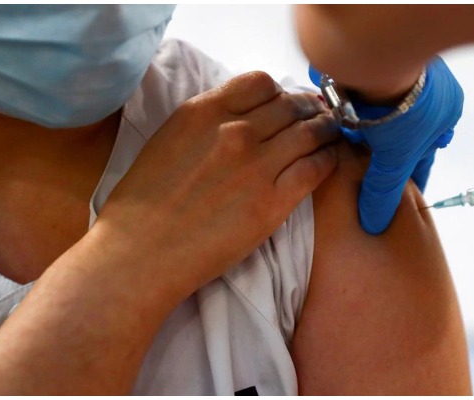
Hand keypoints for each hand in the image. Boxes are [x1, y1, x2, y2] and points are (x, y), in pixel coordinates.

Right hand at [98, 71, 339, 295]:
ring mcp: (257, 166)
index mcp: (205, 111)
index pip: (261, 82)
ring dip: (326, 130)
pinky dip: (328, 159)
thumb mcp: (171, 138)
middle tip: (319, 115)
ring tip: (332, 133)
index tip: (286, 102)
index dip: (280, 91)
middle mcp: (235, 131)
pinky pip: (316, 169)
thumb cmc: (145, 200)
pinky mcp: (273, 202)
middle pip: (291, 106)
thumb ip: (209, 120)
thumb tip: (245, 115)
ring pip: (310, 133)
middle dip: (309, 108)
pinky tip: (330, 159)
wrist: (141, 252)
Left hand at [310, 57, 463, 233]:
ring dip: (364, 135)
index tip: (399, 198)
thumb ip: (384, 192)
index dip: (410, 178)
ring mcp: (395, 81)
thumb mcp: (396, 158)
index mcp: (444, 113)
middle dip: (384, 157)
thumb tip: (376, 224)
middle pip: (400, 137)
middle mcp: (422, 95)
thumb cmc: (403, 108)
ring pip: (379, 118)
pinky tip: (337, 129)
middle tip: (368, 178)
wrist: (375, 58)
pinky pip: (358, 100)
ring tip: (349, 158)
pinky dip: (349, 115)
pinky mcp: (368, 70)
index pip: (425, 155)